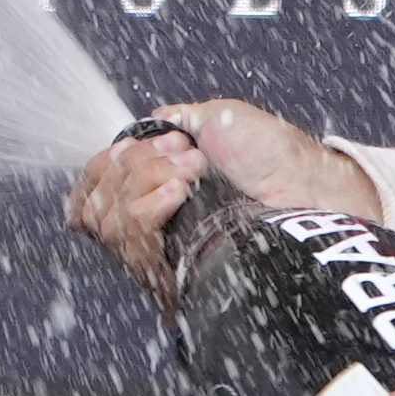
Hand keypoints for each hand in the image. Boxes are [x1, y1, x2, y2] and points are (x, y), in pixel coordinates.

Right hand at [64, 100, 380, 298]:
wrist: (304, 188)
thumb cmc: (272, 155)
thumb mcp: (213, 119)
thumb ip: (167, 124)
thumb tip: (140, 132)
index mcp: (156, 193)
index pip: (90, 200)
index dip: (96, 173)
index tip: (120, 151)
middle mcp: (154, 230)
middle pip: (94, 207)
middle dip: (133, 166)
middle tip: (185, 155)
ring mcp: (164, 254)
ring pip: (109, 223)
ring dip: (146, 180)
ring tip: (193, 171)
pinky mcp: (176, 276)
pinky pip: (130, 241)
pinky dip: (149, 205)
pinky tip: (178, 192)